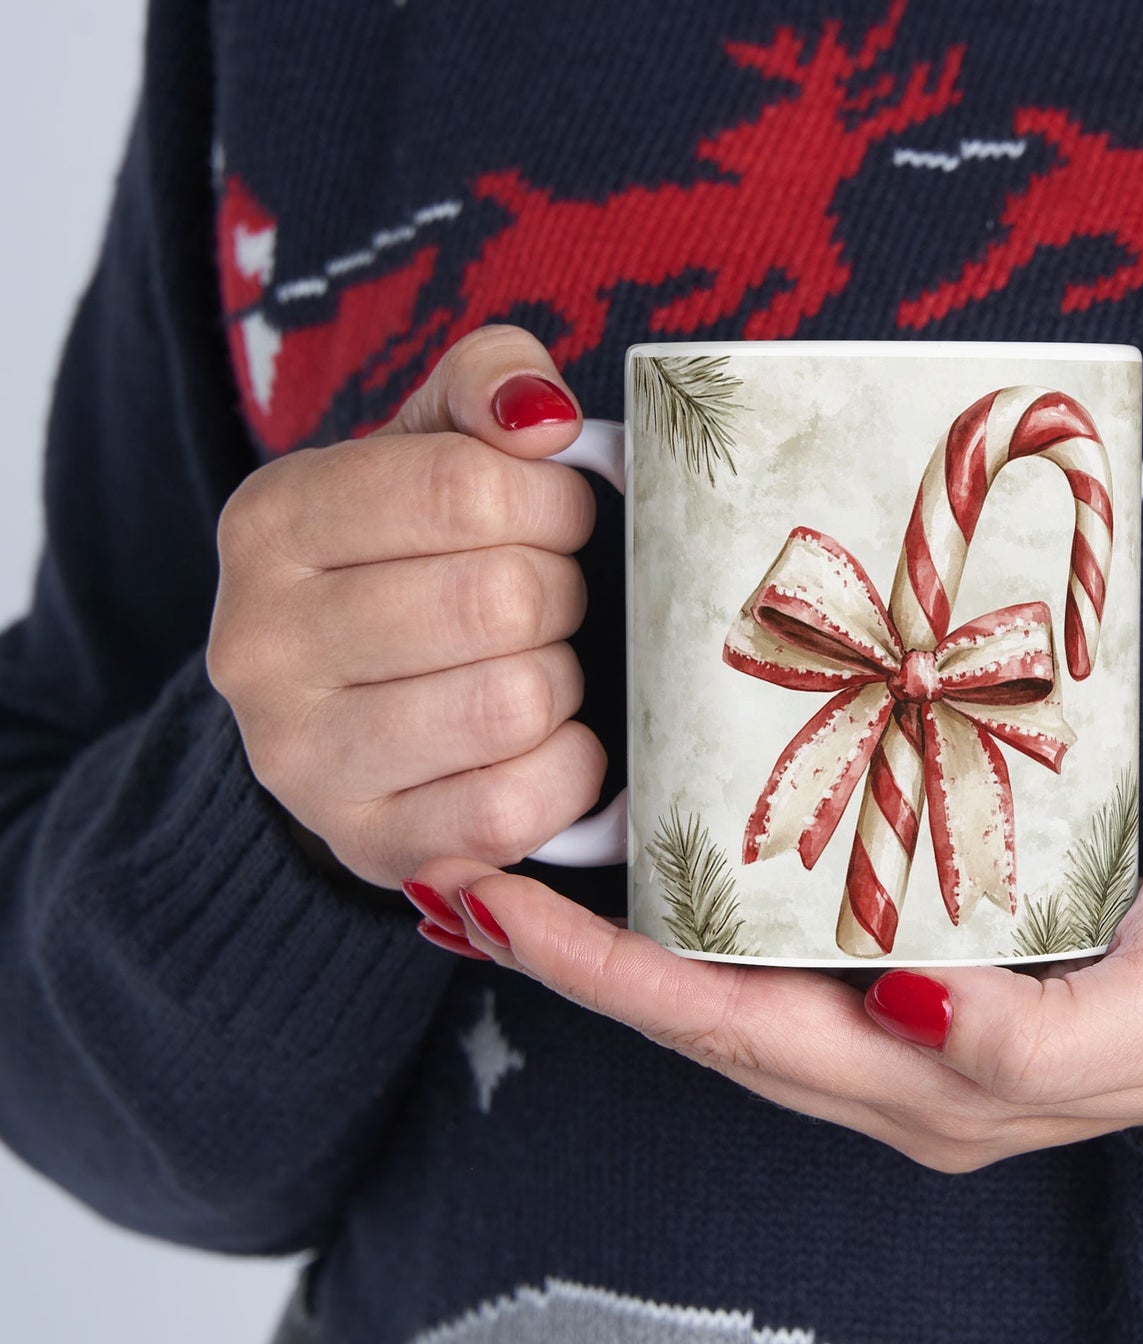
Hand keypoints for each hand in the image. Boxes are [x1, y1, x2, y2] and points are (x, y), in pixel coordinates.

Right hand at [207, 326, 604, 887]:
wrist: (344, 709)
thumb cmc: (408, 562)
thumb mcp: (428, 447)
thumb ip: (486, 385)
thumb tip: (542, 416)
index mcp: (272, 522)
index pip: (466, 488)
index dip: (552, 503)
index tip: (557, 518)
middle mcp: (260, 645)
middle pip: (500, 599)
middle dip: (560, 593)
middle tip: (547, 600)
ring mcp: (302, 760)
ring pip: (513, 703)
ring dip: (561, 681)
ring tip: (535, 666)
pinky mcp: (369, 844)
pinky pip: (514, 806)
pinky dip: (567, 769)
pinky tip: (546, 742)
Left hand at [408, 828, 1142, 1169]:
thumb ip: (1032, 1040)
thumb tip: (906, 1011)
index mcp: (935, 1085)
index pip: (728, 1030)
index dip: (601, 976)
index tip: (489, 905)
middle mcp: (896, 1055)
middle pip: (698, 1010)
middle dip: (572, 954)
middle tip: (459, 870)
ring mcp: (909, 1006)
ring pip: (730, 976)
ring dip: (620, 931)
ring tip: (522, 861)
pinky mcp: (936, 944)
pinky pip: (790, 931)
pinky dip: (706, 902)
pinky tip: (666, 854)